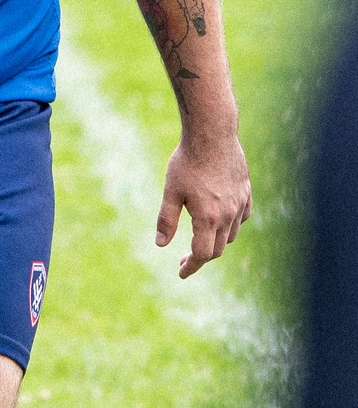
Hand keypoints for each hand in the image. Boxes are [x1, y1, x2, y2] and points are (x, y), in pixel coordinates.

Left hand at [156, 129, 250, 277]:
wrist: (212, 135)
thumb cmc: (186, 162)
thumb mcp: (170, 191)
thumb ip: (166, 220)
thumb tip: (160, 245)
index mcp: (207, 218)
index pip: (202, 254)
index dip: (191, 266)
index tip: (181, 273)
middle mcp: (228, 215)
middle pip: (218, 249)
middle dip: (200, 258)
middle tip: (183, 260)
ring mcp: (240, 203)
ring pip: (231, 234)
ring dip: (216, 242)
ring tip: (200, 239)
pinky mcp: (246, 192)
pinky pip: (242, 217)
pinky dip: (231, 225)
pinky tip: (220, 221)